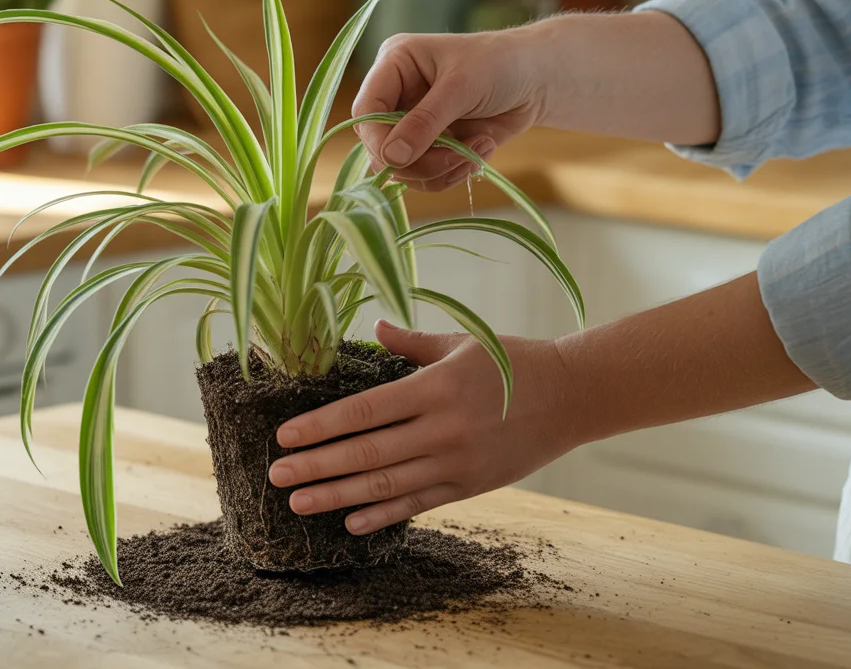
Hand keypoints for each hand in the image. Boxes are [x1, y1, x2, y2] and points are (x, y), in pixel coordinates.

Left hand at [267, 320, 577, 534]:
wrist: (574, 397)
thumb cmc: (514, 361)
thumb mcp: (462, 343)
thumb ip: (412, 343)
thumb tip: (374, 329)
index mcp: (435, 388)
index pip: (364, 411)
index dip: (320, 426)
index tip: (284, 437)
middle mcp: (442, 429)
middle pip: (366, 453)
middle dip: (316, 466)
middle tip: (275, 475)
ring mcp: (457, 462)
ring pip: (386, 485)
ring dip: (337, 495)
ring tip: (298, 503)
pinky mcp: (471, 486)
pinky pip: (419, 504)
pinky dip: (383, 515)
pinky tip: (350, 521)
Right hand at [353, 28, 549, 191]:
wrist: (537, 80)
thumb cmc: (499, 65)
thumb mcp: (461, 88)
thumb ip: (425, 122)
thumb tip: (391, 158)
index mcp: (394, 65)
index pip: (366, 110)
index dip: (378, 139)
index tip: (401, 158)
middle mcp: (397, 96)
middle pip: (381, 147)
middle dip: (420, 160)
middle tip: (457, 155)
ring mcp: (414, 125)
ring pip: (404, 169)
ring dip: (441, 169)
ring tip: (475, 151)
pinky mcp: (433, 147)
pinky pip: (428, 177)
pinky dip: (454, 172)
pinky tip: (481, 149)